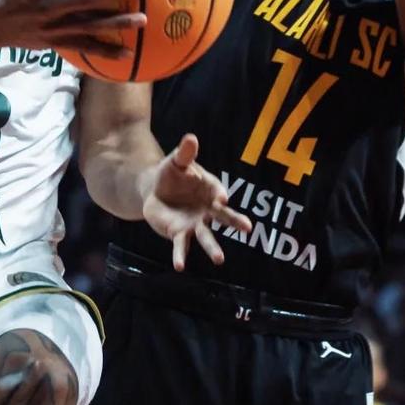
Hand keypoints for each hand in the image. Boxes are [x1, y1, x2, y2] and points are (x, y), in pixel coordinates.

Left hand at [137, 134, 251, 269]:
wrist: (154, 189)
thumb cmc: (171, 174)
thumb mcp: (176, 161)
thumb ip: (184, 153)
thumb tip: (191, 138)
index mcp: (211, 189)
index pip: (218, 192)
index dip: (220, 194)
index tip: (221, 198)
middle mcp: (207, 210)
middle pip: (224, 216)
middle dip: (235, 221)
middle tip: (249, 228)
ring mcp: (195, 224)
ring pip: (206, 237)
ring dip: (213, 248)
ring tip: (219, 260)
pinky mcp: (179, 233)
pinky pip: (181, 246)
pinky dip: (180, 255)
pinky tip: (180, 266)